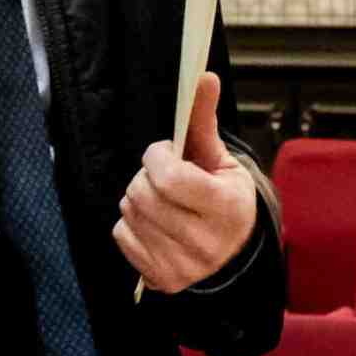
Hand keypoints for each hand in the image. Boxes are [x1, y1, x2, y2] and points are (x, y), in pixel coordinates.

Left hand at [113, 72, 257, 293]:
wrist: (234, 250)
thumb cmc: (225, 196)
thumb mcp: (221, 159)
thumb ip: (204, 120)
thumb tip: (203, 76)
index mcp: (226, 208)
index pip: (171, 178)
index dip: (157, 157)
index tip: (165, 152)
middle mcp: (206, 243)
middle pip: (144, 195)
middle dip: (146, 175)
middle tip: (163, 176)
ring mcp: (183, 266)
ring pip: (129, 213)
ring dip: (137, 197)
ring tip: (160, 198)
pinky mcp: (163, 279)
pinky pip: (121, 235)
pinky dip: (130, 223)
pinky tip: (152, 221)